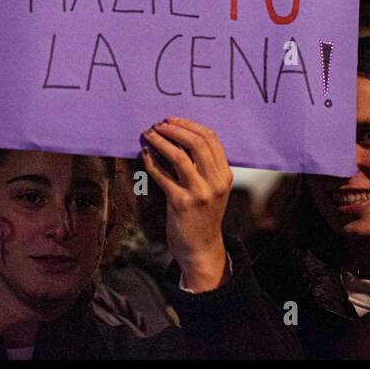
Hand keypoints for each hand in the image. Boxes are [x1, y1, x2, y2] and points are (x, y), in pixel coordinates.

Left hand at [140, 117, 233, 292]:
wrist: (200, 248)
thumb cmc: (202, 215)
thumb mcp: (211, 188)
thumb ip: (201, 166)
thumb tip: (177, 136)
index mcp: (224, 175)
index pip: (211, 138)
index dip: (190, 124)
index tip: (172, 120)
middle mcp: (215, 182)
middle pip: (196, 143)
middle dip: (174, 129)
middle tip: (158, 124)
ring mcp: (199, 193)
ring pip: (179, 156)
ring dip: (161, 141)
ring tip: (149, 134)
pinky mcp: (180, 203)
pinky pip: (162, 175)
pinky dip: (151, 162)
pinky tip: (145, 154)